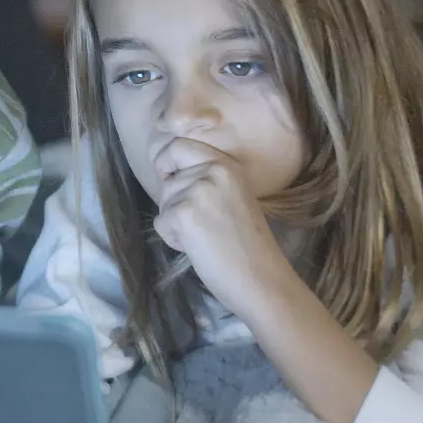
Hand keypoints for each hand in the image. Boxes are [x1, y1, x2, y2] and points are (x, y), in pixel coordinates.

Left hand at [152, 138, 295, 318]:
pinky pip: (160, 221)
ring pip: (163, 198)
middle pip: (165, 167)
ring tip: (204, 236)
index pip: (180, 144)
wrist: (261, 278)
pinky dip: (172, 238)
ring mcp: (198, 189)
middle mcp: (213, 170)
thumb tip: (167, 174)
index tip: (169, 178)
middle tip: (191, 217)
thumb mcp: (231, 196)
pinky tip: (198, 247)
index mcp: (228, 164)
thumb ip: (205, 180)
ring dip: (174, 220)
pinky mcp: (183, 213)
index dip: (166, 160)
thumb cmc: (247, 245)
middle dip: (169, 191)